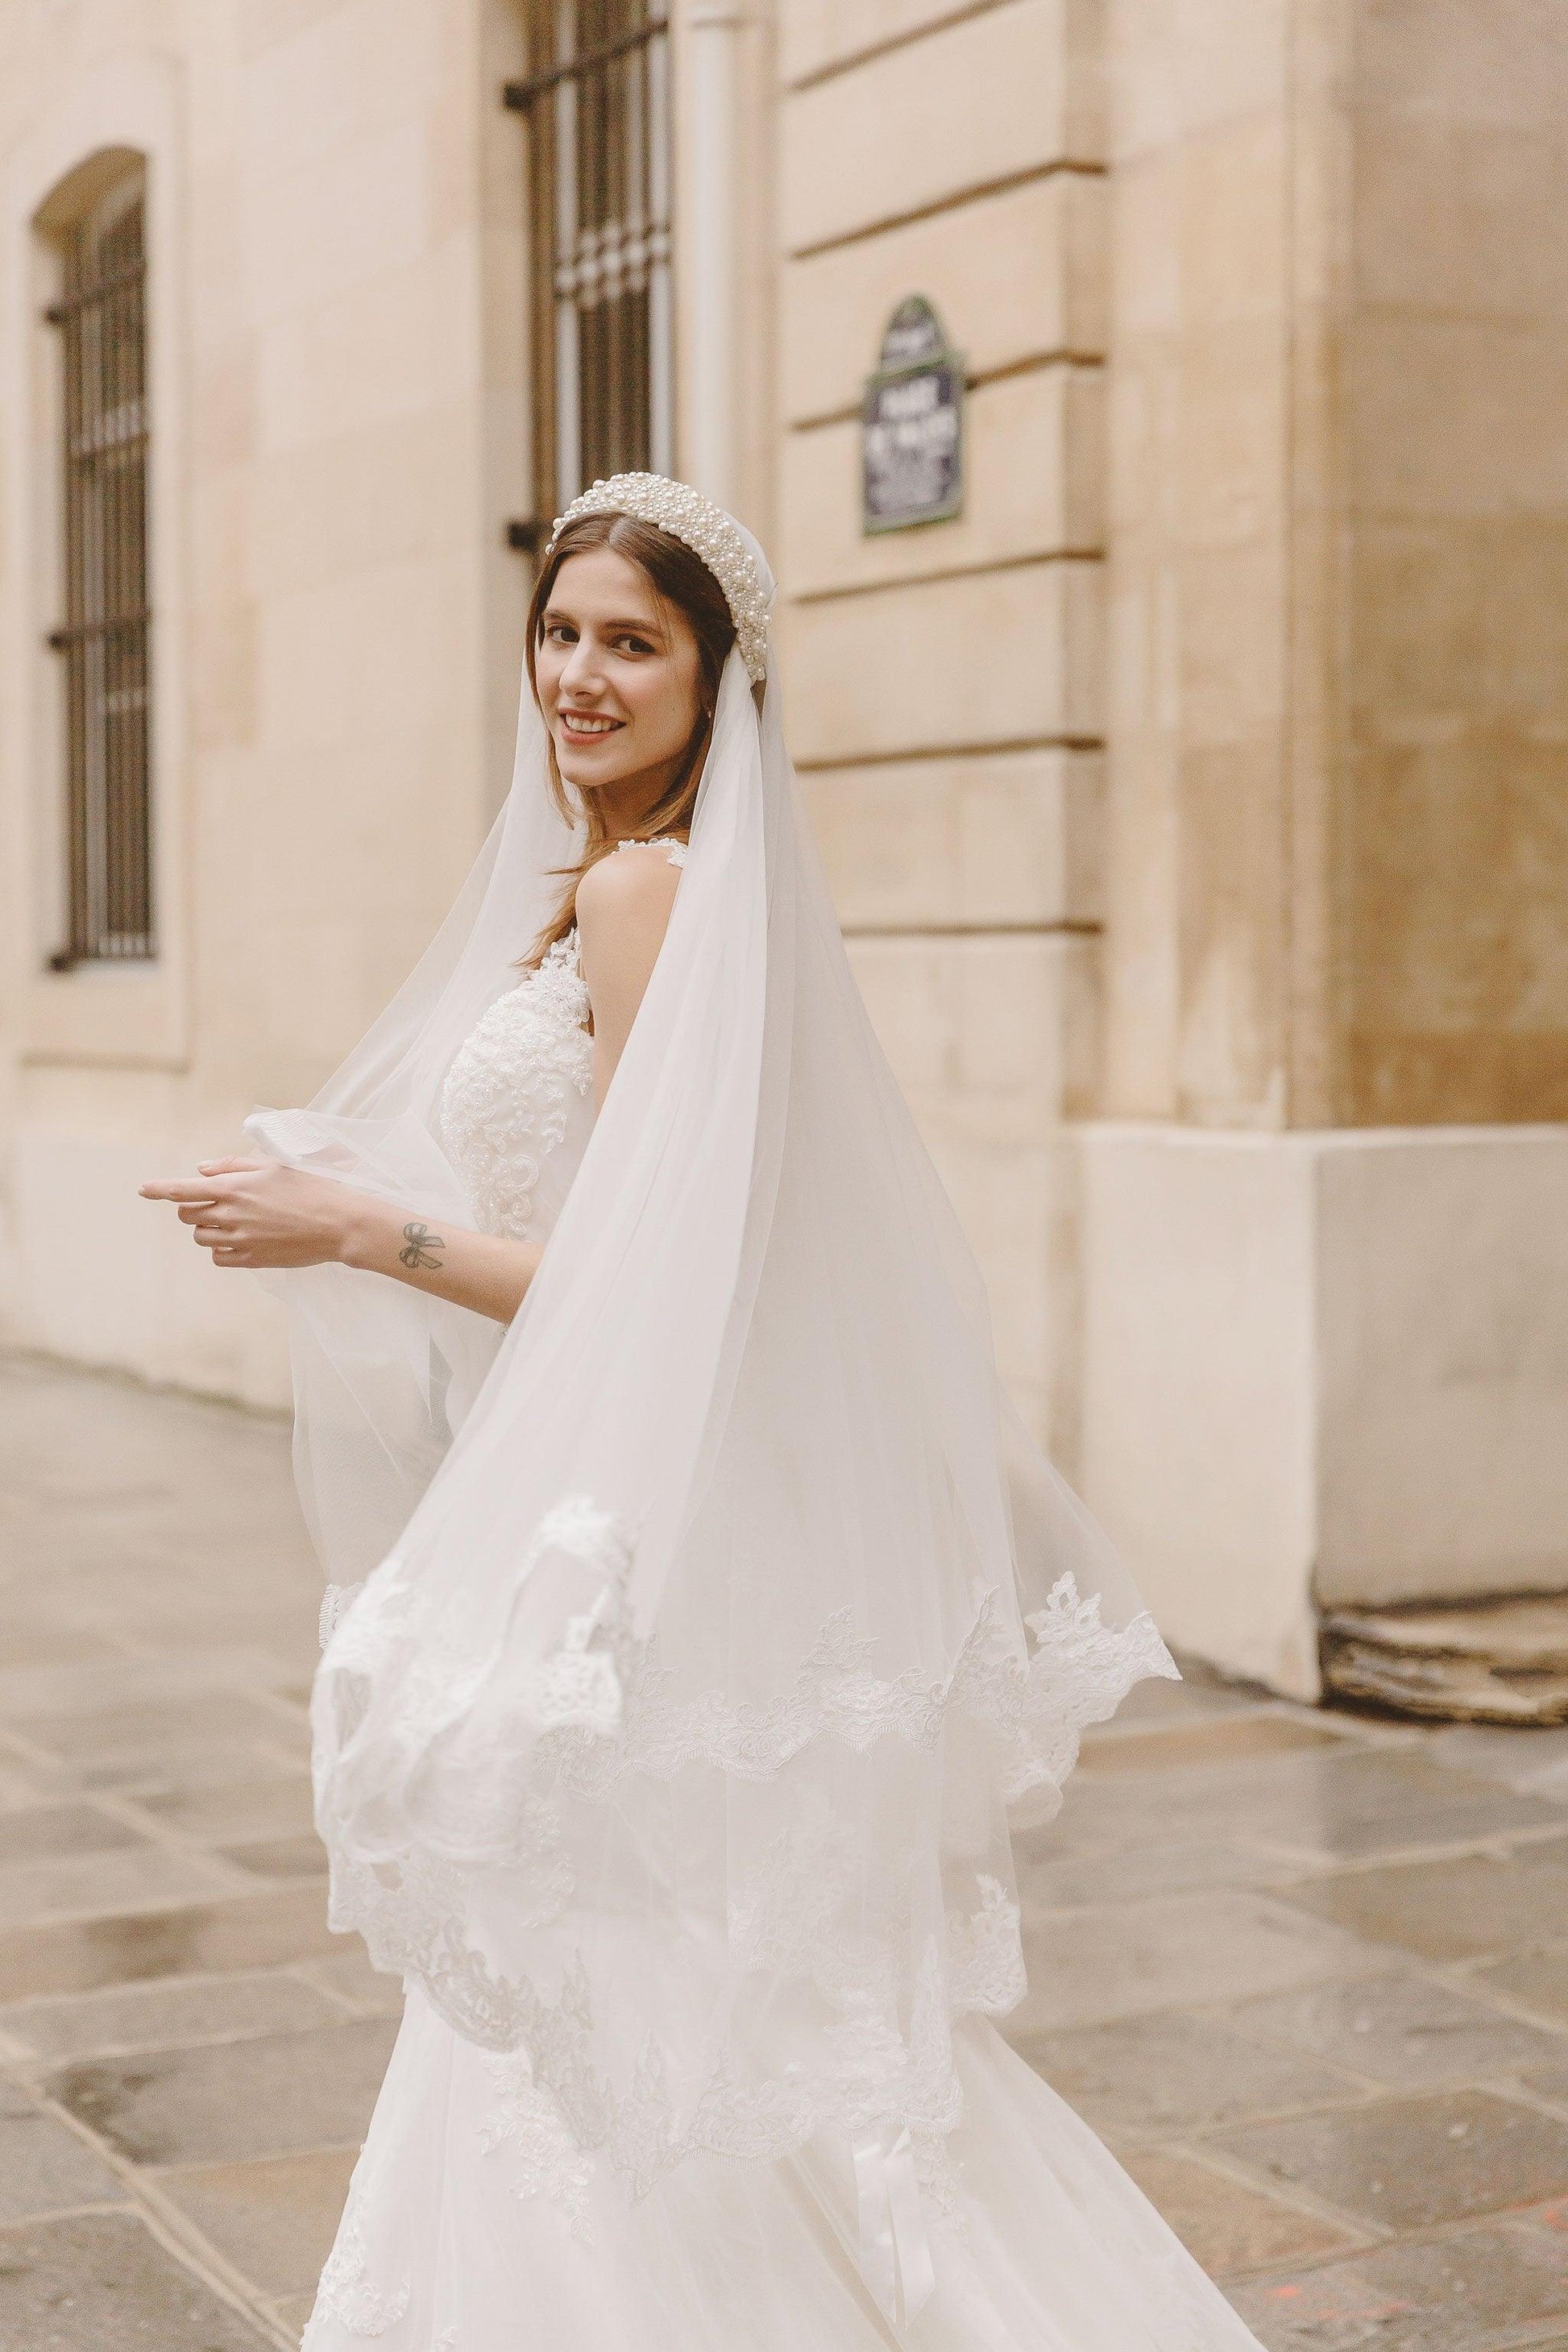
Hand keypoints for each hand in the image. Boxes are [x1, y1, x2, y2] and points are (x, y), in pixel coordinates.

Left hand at [138, 1157, 359, 1269]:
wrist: (340, 1223)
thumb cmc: (311, 1187)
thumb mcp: (273, 1165)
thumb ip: (232, 1166)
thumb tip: (201, 1170)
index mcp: (234, 1187)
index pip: (182, 1189)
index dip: (158, 1189)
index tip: (143, 1190)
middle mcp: (231, 1215)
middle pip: (187, 1216)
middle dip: (191, 1208)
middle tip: (210, 1204)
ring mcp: (240, 1240)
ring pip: (200, 1237)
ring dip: (206, 1228)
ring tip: (232, 1221)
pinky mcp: (252, 1260)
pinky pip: (218, 1258)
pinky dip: (220, 1249)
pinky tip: (237, 1240)